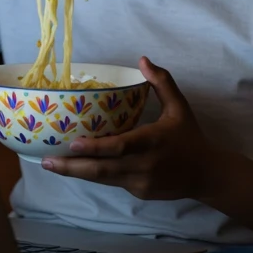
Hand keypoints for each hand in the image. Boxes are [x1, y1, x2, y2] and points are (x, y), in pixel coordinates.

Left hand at [40, 56, 219, 200]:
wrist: (207, 175)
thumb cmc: (190, 138)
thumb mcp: (179, 107)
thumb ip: (162, 83)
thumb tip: (142, 59)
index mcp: (152, 141)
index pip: (119, 148)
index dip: (95, 149)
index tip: (72, 144)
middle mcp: (142, 165)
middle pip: (102, 170)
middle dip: (71, 167)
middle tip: (46, 161)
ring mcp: (139, 182)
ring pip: (102, 179)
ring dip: (75, 173)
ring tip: (51, 165)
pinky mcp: (138, 192)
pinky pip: (111, 182)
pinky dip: (94, 175)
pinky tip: (75, 167)